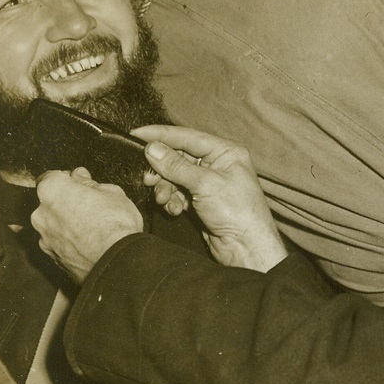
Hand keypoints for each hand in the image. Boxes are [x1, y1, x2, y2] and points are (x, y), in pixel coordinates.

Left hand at [32, 168, 143, 282]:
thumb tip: (80, 177)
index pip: (51, 177)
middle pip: (50, 203)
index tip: (81, 184)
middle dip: (66, 204)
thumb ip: (89, 183)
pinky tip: (89, 246)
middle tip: (90, 208)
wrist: (118, 263)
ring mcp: (45, 239)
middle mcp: (41, 214)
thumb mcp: (111, 192)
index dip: (68, 179)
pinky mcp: (53, 259)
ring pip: (54, 226)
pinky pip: (59, 245)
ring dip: (67, 225)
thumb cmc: (116, 225)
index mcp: (52, 191)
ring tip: (92, 231)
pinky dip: (70, 244)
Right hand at [133, 125, 288, 272]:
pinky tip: (174, 210)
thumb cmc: (238, 213)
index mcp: (225, 152)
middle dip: (161, 168)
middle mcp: (217, 164)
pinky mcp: (202, 202)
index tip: (136, 134)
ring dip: (165, 187)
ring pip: (176, 177)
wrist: (246, 248)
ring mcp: (209, 184)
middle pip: (178, 157)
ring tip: (162, 199)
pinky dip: (172, 200)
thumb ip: (176, 165)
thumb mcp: (205, 184)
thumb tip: (151, 149)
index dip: (160, 135)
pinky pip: (179, 193)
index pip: (187, 136)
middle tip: (147, 178)